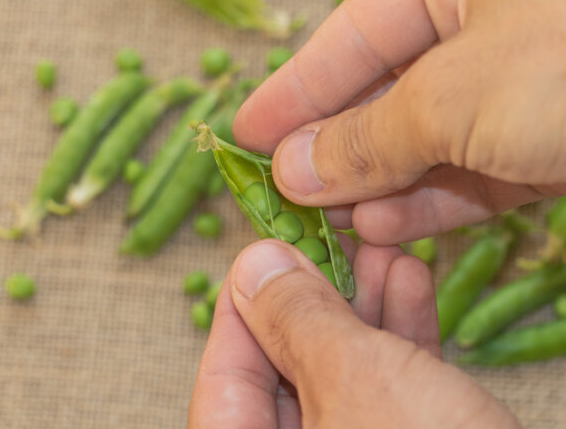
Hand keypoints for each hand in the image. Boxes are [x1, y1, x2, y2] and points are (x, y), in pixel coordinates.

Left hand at [188, 240, 520, 427]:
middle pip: (287, 372)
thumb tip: (254, 264)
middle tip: (335, 244)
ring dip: (367, 310)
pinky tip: (412, 286)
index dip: (244, 305)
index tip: (266, 251)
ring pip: (344, 376)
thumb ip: (295, 318)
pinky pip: (388, 393)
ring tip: (386, 253)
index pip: (225, 378)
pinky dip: (401, 341)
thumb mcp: (354, 380)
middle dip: (319, 299)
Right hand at [234, 0, 565, 244]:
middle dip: (332, 150)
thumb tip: (289, 169)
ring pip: (425, 144)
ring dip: (373, 188)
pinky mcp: (547, 147)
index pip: (351, 37)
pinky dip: (427, 205)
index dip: (293, 90)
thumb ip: (367, 138)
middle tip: (280, 191)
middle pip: (383, 96)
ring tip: (323, 222)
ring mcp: (518, 91)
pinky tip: (379, 229)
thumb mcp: (455, 97)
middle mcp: (485, 29)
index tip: (246, 133)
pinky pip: (472, 174)